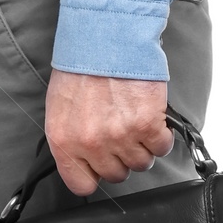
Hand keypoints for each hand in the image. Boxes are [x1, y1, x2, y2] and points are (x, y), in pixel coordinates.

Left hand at [45, 71, 173, 195]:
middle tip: (121, 134)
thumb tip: (84, 157)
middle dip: (121, 157)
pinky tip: (153, 119)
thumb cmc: (82, 66)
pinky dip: (161, 136)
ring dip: (143, 147)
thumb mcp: (61, 107)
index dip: (95, 175)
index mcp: (65, 141)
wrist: (106, 37)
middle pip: (116, 174)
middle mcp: (92, 143)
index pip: (81, 184)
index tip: (101, 166)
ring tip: (136, 122)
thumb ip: (71, 138)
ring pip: (141, 163)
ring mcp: (120, 136)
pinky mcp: (147, 124)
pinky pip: (161, 147)